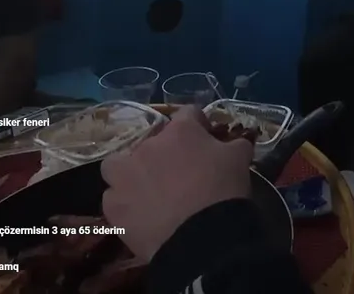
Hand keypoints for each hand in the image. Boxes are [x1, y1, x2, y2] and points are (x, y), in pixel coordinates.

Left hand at [101, 105, 253, 260]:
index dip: (199, 125)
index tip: (206, 138)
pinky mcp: (113, 206)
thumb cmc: (222, 191)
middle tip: (179, 172)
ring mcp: (125, 176)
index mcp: (179, 131)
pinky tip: (141, 215)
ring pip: (117, 165)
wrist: (200, 239)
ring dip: (130, 172)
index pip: (189, 114)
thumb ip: (234, 144)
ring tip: (146, 189)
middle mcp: (146, 147)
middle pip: (151, 141)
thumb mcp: (240, 159)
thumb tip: (234, 141)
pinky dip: (126, 203)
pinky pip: (114, 198)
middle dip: (165, 153)